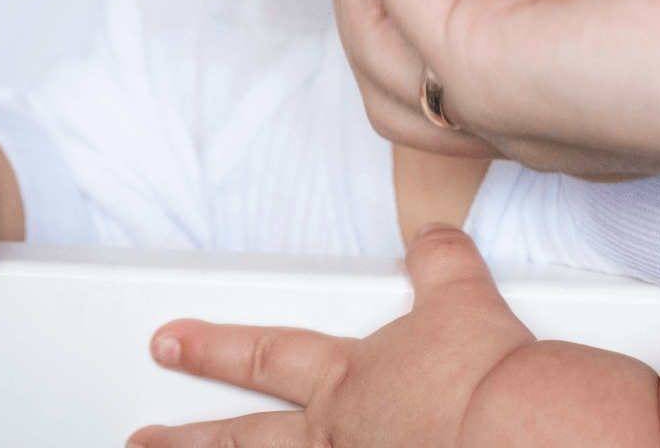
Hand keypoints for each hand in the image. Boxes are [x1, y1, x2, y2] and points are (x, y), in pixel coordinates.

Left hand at [129, 224, 659, 447]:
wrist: (516, 425)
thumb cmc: (484, 372)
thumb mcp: (461, 293)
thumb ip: (439, 260)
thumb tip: (434, 233)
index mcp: (348, 378)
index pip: (265, 355)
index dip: (214, 346)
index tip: (169, 342)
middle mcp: (338, 434)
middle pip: (243, 438)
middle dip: (188, 439)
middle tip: (142, 438)